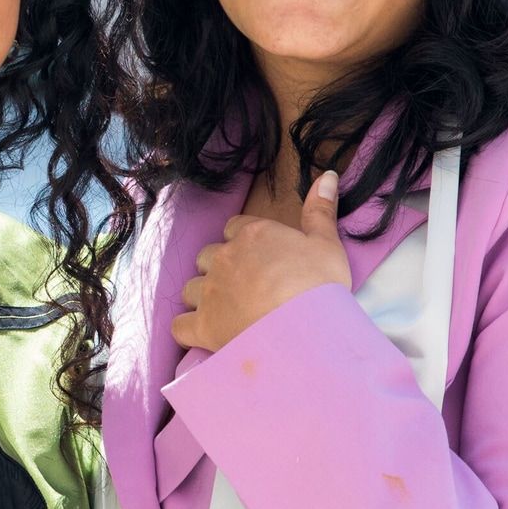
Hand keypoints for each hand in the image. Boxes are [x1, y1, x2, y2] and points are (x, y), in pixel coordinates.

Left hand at [171, 172, 349, 352]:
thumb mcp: (328, 245)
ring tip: (225, 311)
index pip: (235, 228)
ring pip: (191, 288)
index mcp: (253, 235)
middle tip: (244, 286)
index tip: (258, 257)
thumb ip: (320, 211)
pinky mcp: (202, 326)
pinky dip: (188, 329)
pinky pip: (180, 325)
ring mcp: (209, 293)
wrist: (305, 333)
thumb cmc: (319, 288)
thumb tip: (327, 175)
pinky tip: (203, 333)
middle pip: (207, 256)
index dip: (243, 241)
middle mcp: (224, 259)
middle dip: (219, 268)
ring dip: (203, 297)